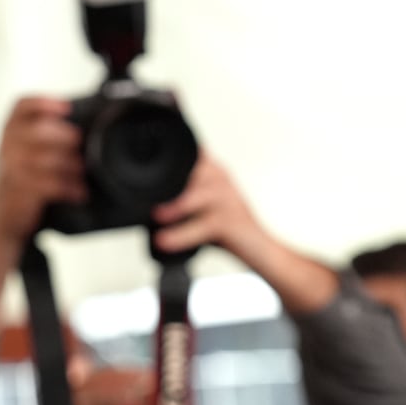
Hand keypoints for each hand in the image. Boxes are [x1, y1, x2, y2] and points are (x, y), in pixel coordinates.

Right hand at [0, 97, 85, 250]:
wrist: (4, 216)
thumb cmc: (23, 179)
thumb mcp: (27, 152)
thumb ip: (47, 136)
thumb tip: (86, 129)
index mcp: (10, 131)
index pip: (22, 106)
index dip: (44, 102)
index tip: (67, 107)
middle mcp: (7, 146)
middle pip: (40, 130)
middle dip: (67, 137)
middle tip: (81, 146)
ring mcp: (11, 168)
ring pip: (48, 158)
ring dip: (73, 165)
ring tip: (83, 172)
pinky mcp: (19, 189)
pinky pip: (50, 184)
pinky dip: (70, 187)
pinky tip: (79, 192)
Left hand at [152, 156, 338, 313]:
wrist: (263, 252)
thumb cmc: (230, 231)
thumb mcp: (202, 209)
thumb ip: (181, 199)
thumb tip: (145, 205)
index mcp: (214, 172)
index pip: (190, 153)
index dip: (169, 153)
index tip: (143, 152)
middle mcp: (223, 180)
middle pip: (193, 170)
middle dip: (168, 182)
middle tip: (142, 195)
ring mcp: (230, 200)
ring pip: (199, 195)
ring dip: (177, 206)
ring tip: (156, 216)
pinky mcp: (233, 222)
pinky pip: (204, 226)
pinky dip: (182, 234)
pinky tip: (165, 241)